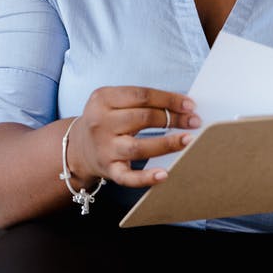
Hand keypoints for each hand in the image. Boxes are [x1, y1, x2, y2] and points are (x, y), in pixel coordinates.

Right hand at [67, 86, 199, 187]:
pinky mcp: (108, 169)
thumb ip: (140, 100)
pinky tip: (163, 174)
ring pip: (138, 146)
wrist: (78, 148)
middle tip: (194, 121)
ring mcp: (104, 148)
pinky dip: (146, 177)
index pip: (141, 95)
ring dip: (166, 143)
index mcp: (102, 99)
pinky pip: (128, 176)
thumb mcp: (112, 102)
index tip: (189, 105)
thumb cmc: (105, 121)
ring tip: (188, 140)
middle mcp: (101, 123)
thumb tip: (182, 106)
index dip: (168, 99)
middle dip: (172, 118)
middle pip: (143, 118)